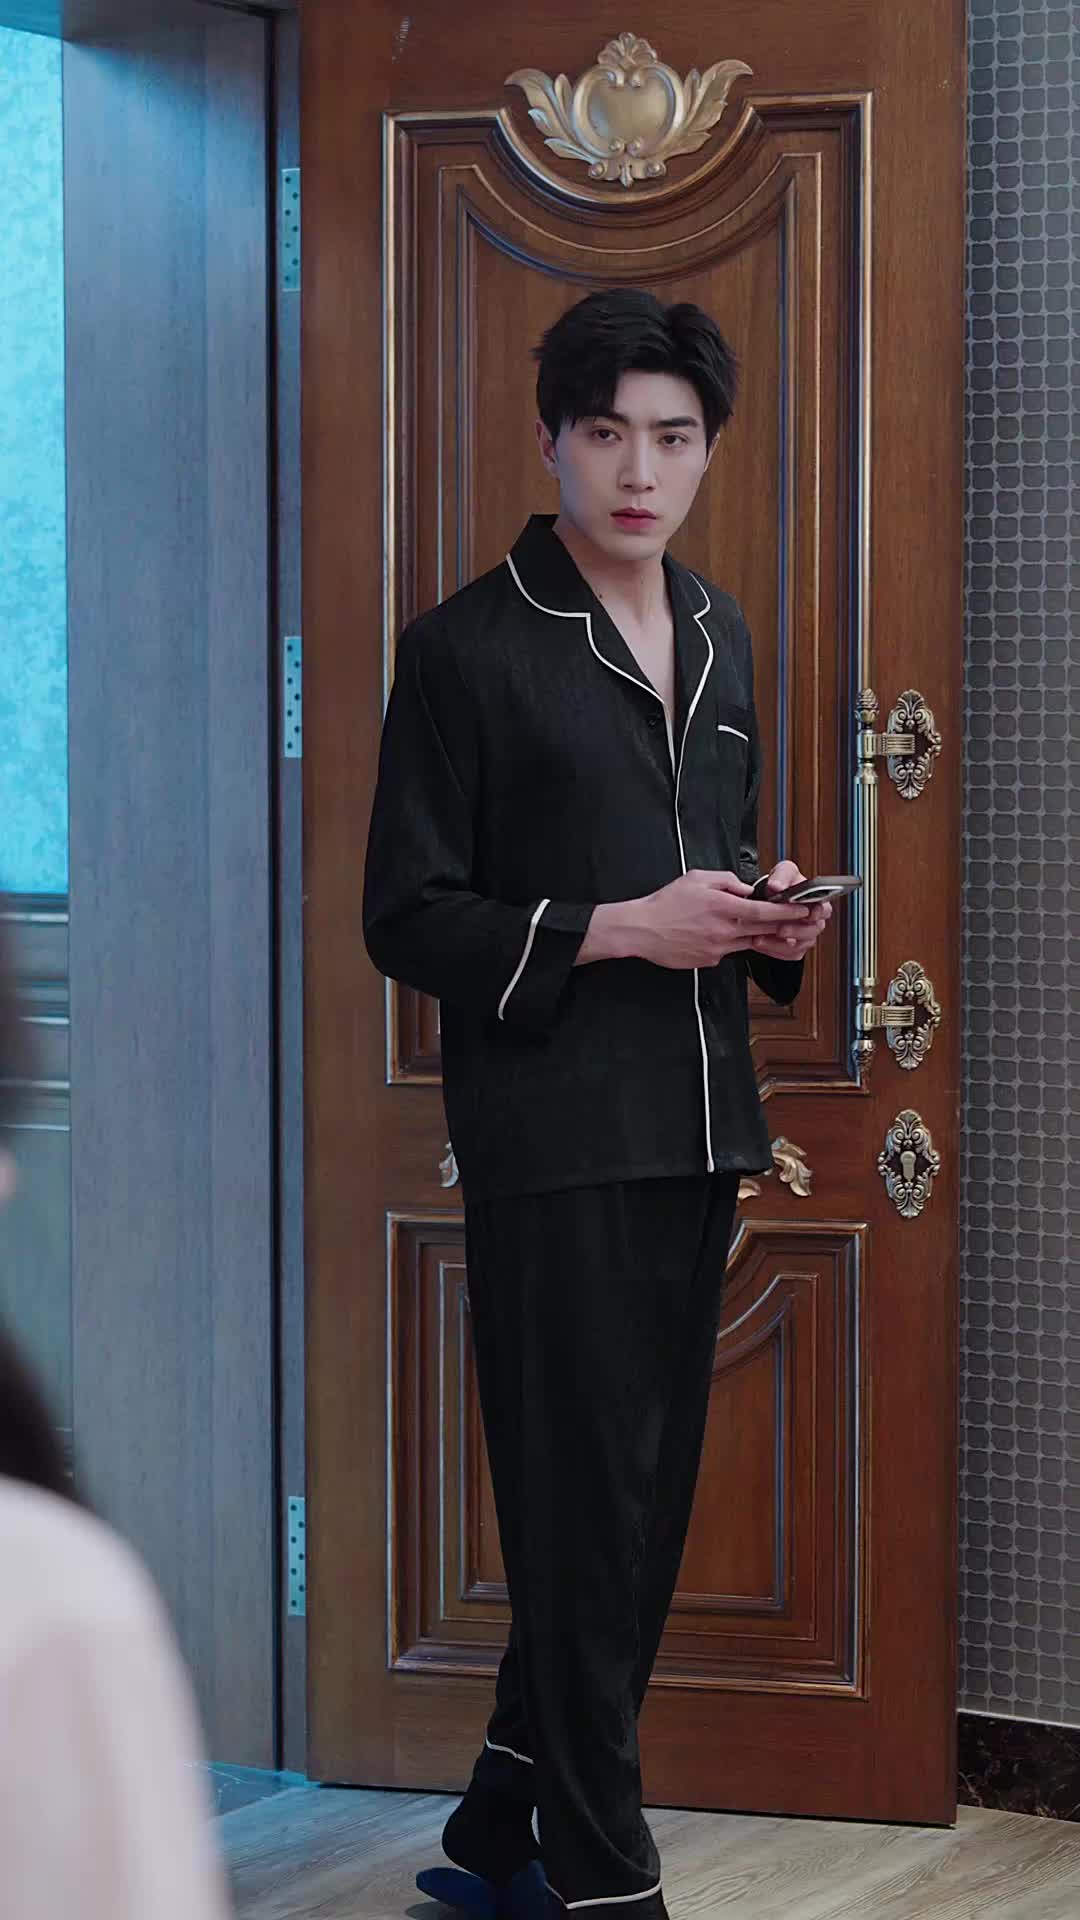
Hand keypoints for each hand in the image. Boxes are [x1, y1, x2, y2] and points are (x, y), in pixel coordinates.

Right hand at [578, 870, 813, 970]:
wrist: (641, 930)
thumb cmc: (666, 902)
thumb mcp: (697, 878)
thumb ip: (728, 881)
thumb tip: (748, 889)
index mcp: (723, 907)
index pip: (765, 911)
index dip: (789, 912)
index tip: (804, 909)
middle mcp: (724, 930)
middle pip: (765, 930)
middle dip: (786, 925)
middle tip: (802, 921)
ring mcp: (718, 948)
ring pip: (750, 942)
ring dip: (763, 936)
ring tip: (770, 928)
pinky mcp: (711, 960)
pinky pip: (731, 951)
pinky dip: (734, 943)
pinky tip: (722, 935)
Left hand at [746, 861, 831, 960]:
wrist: (768, 899)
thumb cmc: (782, 884)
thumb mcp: (783, 873)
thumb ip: (782, 877)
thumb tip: (777, 886)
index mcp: (818, 902)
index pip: (824, 910)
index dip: (817, 913)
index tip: (808, 913)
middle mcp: (814, 922)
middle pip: (813, 931)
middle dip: (796, 931)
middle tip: (780, 929)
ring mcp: (805, 937)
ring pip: (799, 946)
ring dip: (779, 943)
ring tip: (760, 938)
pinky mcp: (794, 949)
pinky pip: (787, 954)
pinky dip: (772, 950)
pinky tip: (759, 943)